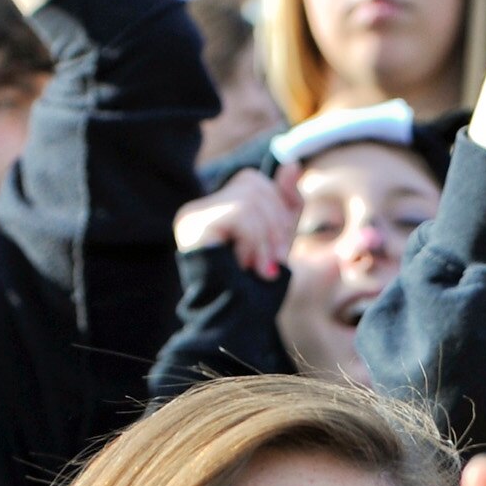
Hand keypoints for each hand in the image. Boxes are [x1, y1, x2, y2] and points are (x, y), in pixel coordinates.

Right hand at [174, 164, 297, 277]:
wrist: (236, 322)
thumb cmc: (257, 288)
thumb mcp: (279, 239)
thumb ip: (287, 204)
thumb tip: (293, 163)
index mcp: (215, 209)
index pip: (254, 180)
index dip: (277, 209)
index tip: (279, 247)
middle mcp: (199, 207)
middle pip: (253, 184)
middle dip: (275, 224)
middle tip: (270, 259)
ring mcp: (193, 215)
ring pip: (250, 199)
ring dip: (267, 239)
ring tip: (258, 266)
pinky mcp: (195, 226)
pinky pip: (240, 215)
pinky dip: (254, 242)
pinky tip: (245, 264)